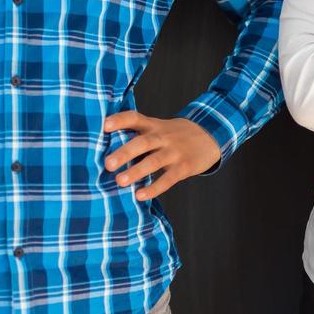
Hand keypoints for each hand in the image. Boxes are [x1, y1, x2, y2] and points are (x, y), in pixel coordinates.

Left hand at [102, 111, 221, 200]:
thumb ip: (137, 136)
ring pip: (154, 161)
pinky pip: (168, 179)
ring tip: (120, 181)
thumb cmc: (173, 136)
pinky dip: (154, 188)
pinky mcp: (184, 167)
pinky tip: (140, 195)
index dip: (120, 120)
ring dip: (136, 171)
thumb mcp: (158, 129)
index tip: (104, 125)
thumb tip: (104, 151)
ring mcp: (174, 152)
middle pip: (143, 142)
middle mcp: (162, 137)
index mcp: (153, 125)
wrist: (209, 135)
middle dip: (124, 152)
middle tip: (107, 164)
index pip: (135, 118)